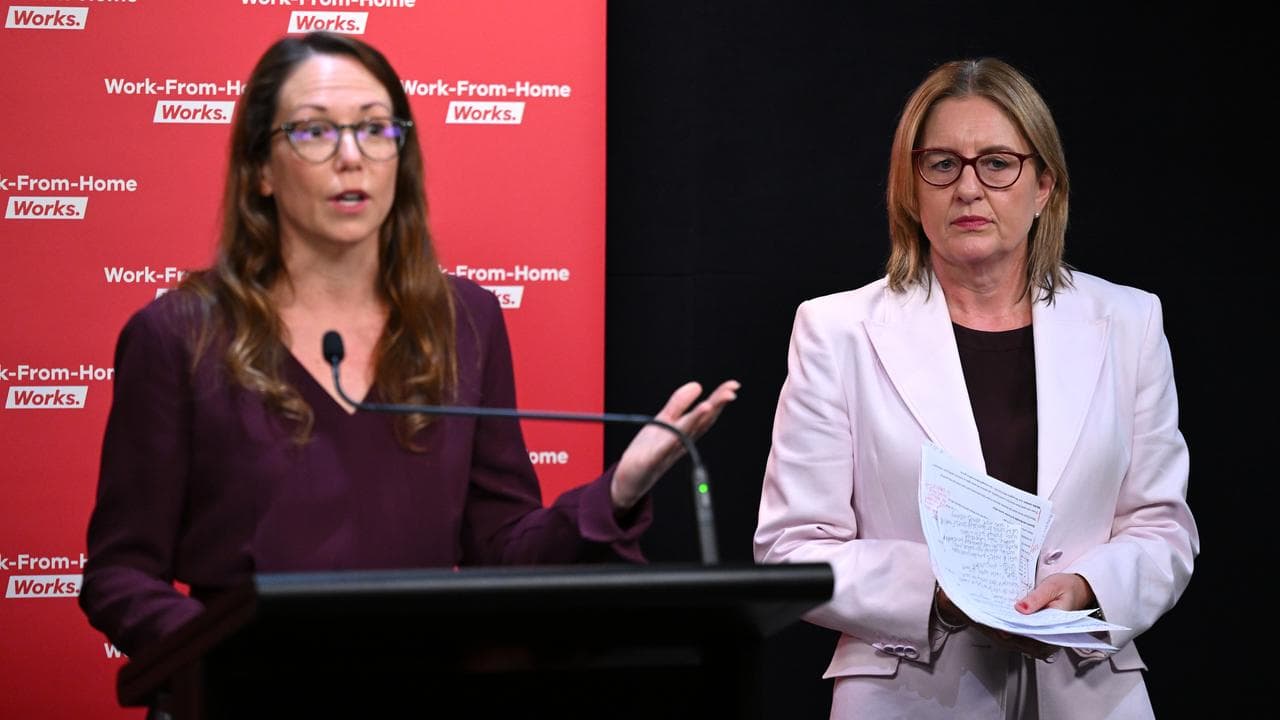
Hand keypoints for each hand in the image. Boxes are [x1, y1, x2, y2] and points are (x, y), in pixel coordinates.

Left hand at [610, 380, 739, 510]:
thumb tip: (698, 385)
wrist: (629, 477)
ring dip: (696, 421)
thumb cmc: (648, 450)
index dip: (719, 399)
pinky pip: (661, 450)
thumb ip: (679, 404)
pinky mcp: (651, 461)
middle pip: (701, 423)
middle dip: (716, 407)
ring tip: (708, 405)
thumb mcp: (663, 421)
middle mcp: (680, 442)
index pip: (706, 413)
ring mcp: (667, 452)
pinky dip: (670, 441)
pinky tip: (675, 434)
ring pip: (684, 435)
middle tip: (730, 393)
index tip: (733, 385)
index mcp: (685, 432)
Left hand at [976, 574, 1095, 660]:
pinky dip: (1005, 632)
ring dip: (1001, 635)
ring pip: (1018, 643)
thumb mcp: (1053, 586)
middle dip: (1003, 634)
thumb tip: (1021, 608)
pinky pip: (1019, 638)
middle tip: (987, 623)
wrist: (1078, 589)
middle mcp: (1051, 637)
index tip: (1000, 626)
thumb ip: (1037, 598)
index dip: (1015, 632)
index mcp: (1058, 625)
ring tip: (986, 623)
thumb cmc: (1067, 587)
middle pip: (1023, 642)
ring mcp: (1043, 638)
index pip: (1033, 635)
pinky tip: (994, 624)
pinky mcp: (1036, 635)